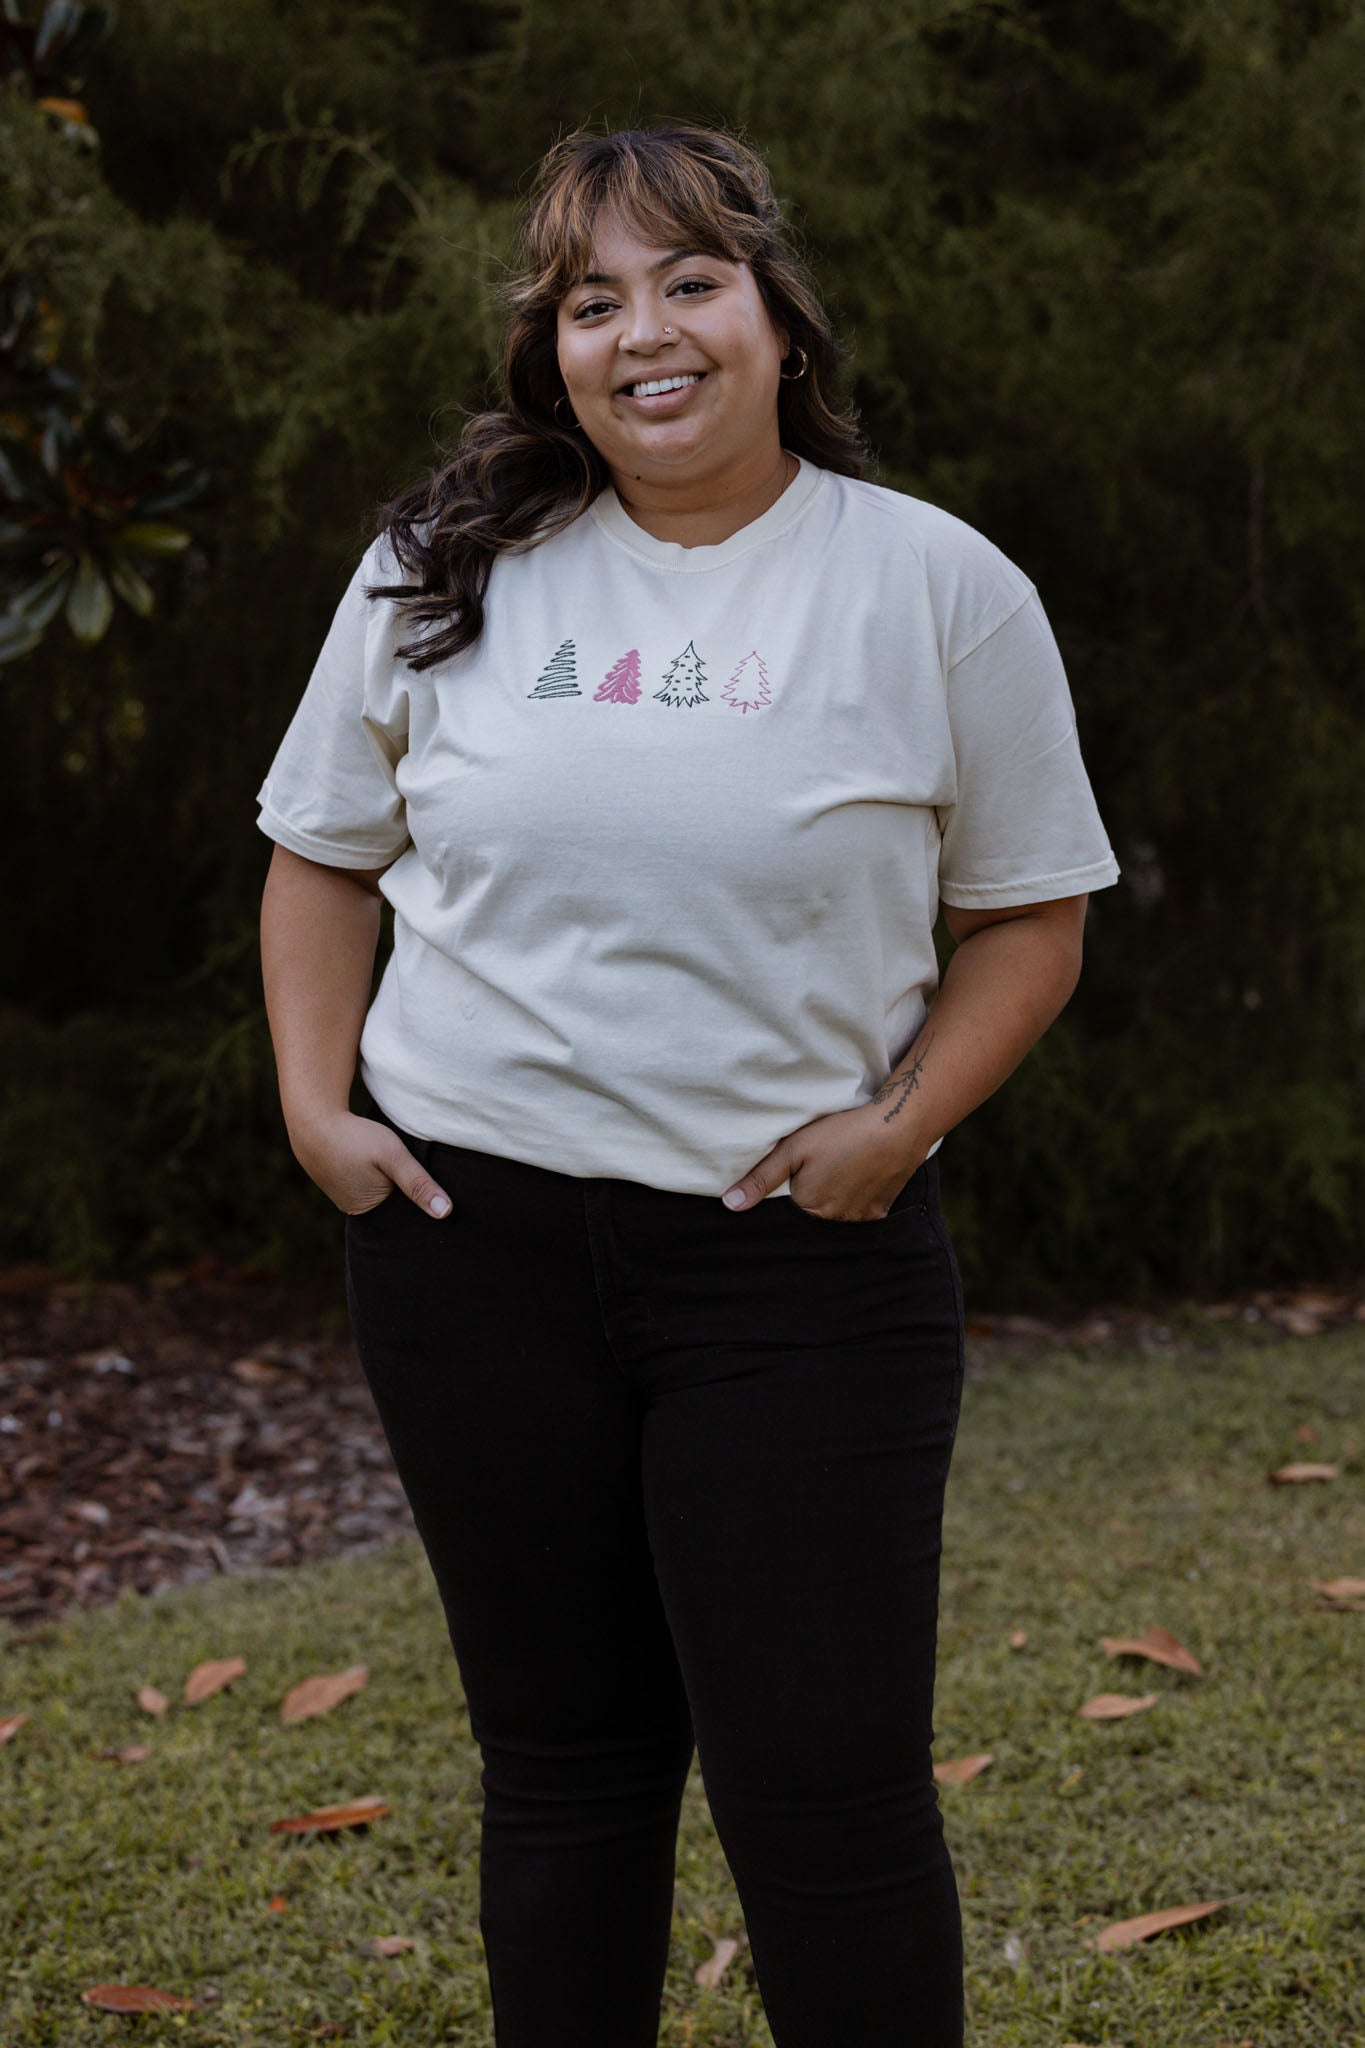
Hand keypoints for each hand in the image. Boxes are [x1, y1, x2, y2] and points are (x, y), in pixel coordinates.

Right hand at [289, 1109, 451, 1218]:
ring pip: (381, 1191)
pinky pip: (368, 1181)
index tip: (440, 1193)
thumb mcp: (393, 1157)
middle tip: (425, 1174)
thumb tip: (446, 1213)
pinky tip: (382, 1161)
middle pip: (394, 1206)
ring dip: (394, 1182)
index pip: (405, 1217)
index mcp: (369, 1213)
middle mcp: (356, 1209)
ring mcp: (345, 1194)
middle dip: (409, 1194)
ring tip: (403, 1166)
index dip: (422, 1205)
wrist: (312, 1120)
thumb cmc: (353, 1138)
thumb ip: (418, 1183)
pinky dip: (379, 1173)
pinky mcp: (341, 1179)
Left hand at [721, 1101, 926, 1219]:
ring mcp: (860, 1218)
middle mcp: (834, 1221)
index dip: (793, 1183)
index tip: (804, 1165)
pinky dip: (857, 1195)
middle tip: (826, 1161)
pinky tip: (860, 1173)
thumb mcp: (793, 1149)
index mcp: (808, 1208)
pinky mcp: (880, 1211)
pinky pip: (860, 1210)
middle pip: (813, 1210)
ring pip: (837, 1211)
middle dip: (814, 1191)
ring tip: (844, 1165)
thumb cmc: (842, 1133)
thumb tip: (730, 1205)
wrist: (897, 1126)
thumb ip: (761, 1178)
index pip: (789, 1205)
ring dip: (836, 1195)